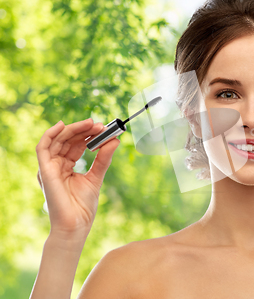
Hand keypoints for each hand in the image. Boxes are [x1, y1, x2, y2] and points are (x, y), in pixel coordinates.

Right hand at [36, 119, 119, 237]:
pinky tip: (63, 125)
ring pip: (57, 140)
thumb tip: (114, 140)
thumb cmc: (83, 206)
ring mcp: (49, 167)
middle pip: (67, 139)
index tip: (104, 128)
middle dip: (83, 130)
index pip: (76, 144)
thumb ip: (103, 158)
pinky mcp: (44, 170)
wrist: (76, 225)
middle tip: (100, 125)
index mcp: (66, 167)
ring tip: (91, 124)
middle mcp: (56, 165)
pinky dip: (50, 134)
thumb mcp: (96, 177)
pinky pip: (42, 147)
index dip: (88, 134)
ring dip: (73, 129)